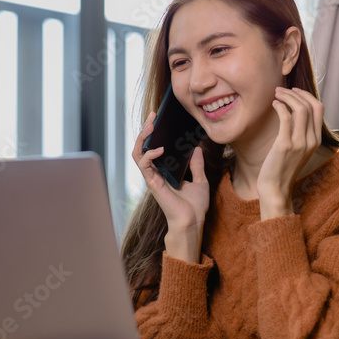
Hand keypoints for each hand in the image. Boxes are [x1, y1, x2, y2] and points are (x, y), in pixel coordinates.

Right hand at [132, 111, 209, 262]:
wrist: (193, 222)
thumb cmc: (195, 206)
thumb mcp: (200, 180)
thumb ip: (196, 165)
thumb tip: (196, 148)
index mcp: (164, 171)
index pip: (153, 148)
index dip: (154, 133)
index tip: (159, 118)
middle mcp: (155, 173)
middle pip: (142, 147)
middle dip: (145, 130)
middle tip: (153, 116)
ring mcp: (152, 178)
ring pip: (138, 154)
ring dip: (142, 138)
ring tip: (151, 126)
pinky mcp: (153, 183)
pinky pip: (144, 165)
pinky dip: (149, 154)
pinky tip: (159, 148)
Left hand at [256, 87, 322, 219]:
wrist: (275, 188)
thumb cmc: (282, 167)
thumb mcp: (297, 149)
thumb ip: (299, 132)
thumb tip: (293, 111)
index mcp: (316, 140)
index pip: (319, 108)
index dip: (307, 95)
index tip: (294, 91)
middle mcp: (311, 140)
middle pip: (310, 105)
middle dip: (295, 93)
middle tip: (281, 89)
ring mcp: (299, 143)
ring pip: (300, 109)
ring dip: (287, 97)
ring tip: (276, 94)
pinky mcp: (285, 145)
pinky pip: (286, 117)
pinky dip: (280, 106)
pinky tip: (273, 104)